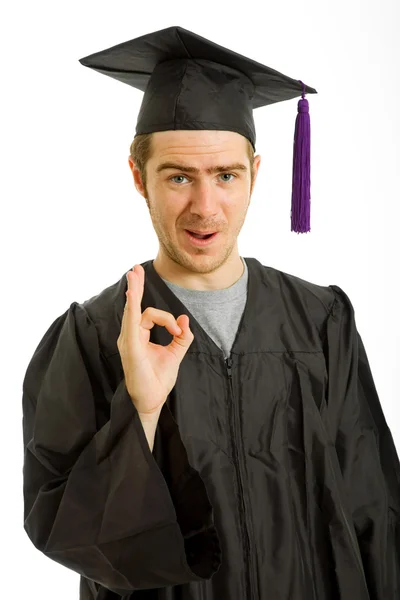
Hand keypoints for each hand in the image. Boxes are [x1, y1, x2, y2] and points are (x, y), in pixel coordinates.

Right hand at [117, 264, 193, 415]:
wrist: (152, 400)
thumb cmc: (158, 380)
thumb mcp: (175, 354)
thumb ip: (181, 337)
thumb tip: (185, 319)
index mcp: (138, 336)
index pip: (150, 316)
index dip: (168, 320)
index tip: (179, 331)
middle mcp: (130, 336)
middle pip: (133, 306)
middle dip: (135, 286)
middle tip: (135, 269)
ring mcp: (128, 341)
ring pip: (132, 310)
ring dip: (135, 291)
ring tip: (134, 274)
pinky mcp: (131, 347)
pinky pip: (131, 323)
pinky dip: (132, 308)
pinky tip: (131, 295)